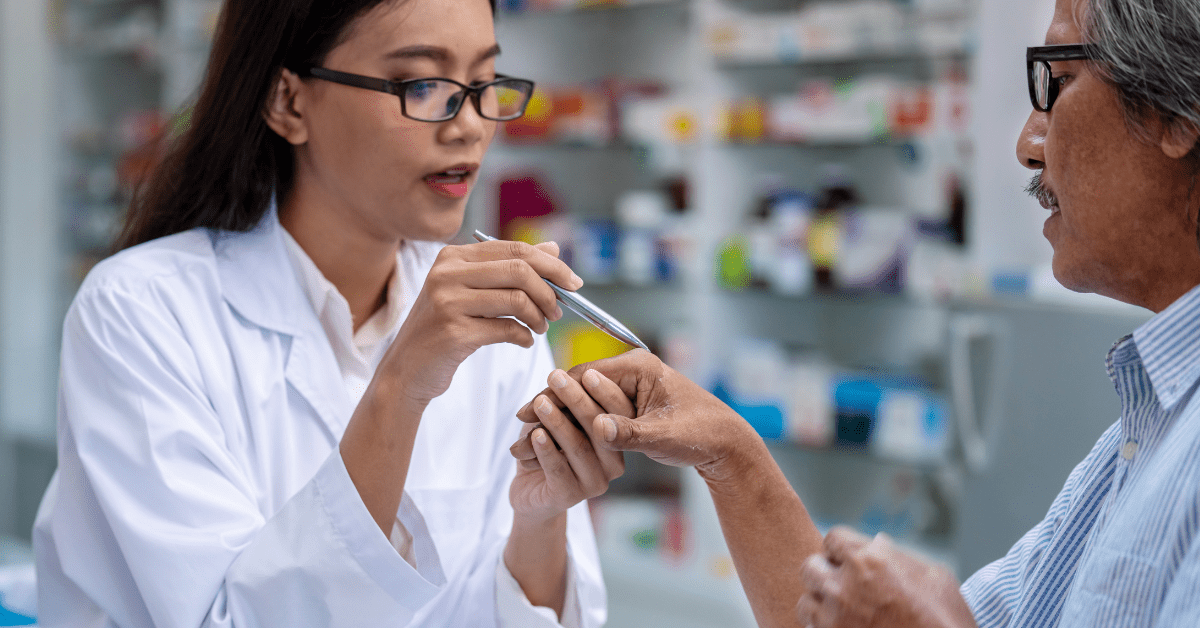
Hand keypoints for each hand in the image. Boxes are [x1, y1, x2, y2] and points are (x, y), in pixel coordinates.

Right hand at [383, 240, 580, 407]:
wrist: (406, 370)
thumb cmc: (444, 329)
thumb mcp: (473, 292)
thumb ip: (510, 269)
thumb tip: (553, 249)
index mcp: (453, 256)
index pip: (515, 249)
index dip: (551, 266)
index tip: (574, 283)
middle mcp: (446, 272)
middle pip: (520, 270)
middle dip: (550, 291)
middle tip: (559, 311)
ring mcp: (447, 301)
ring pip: (517, 299)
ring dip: (539, 317)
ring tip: (540, 328)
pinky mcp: (452, 332)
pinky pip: (507, 329)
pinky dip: (524, 337)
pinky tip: (523, 341)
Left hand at [509, 369, 631, 522]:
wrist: (529, 491)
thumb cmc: (548, 449)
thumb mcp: (560, 419)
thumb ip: (570, 403)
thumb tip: (568, 375)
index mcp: (618, 442)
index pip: (620, 415)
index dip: (604, 392)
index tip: (587, 372)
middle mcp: (613, 464)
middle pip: (598, 429)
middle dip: (576, 399)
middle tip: (556, 377)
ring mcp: (593, 483)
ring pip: (578, 447)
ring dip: (557, 422)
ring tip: (540, 402)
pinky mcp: (569, 497)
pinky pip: (557, 469)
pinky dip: (545, 449)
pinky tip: (535, 434)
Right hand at [514, 350, 759, 480]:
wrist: (724, 444)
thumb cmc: (701, 434)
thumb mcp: (664, 436)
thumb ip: (630, 433)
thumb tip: (599, 429)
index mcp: (639, 367)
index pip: (586, 375)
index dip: (554, 394)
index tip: (528, 412)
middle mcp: (631, 370)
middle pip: (579, 385)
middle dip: (548, 405)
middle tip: (518, 422)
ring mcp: (628, 386)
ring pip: (583, 399)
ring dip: (556, 416)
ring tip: (526, 433)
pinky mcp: (628, 403)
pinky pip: (593, 410)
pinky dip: (573, 424)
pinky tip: (551, 437)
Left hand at [795, 527, 976, 627]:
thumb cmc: (947, 620)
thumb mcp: (932, 576)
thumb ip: (898, 556)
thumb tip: (879, 544)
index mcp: (871, 560)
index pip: (833, 539)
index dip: (842, 549)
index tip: (851, 559)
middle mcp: (845, 586)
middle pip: (810, 567)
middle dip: (825, 572)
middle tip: (842, 583)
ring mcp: (835, 617)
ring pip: (806, 601)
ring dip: (820, 603)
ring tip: (839, 608)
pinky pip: (811, 627)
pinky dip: (822, 626)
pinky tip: (841, 626)